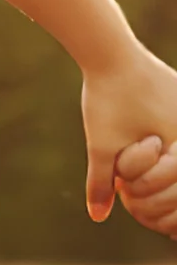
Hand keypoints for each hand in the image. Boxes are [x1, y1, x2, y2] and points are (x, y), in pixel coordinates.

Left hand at [82, 40, 176, 222]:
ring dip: (158, 174)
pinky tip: (144, 152)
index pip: (176, 194)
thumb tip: (97, 216)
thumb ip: (101, 182)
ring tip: (134, 168)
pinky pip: (176, 138)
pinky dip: (163, 153)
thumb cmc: (107, 96)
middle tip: (130, 191)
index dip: (151, 203)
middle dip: (154, 192)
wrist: (109, 48)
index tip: (129, 198)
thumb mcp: (100, 142)